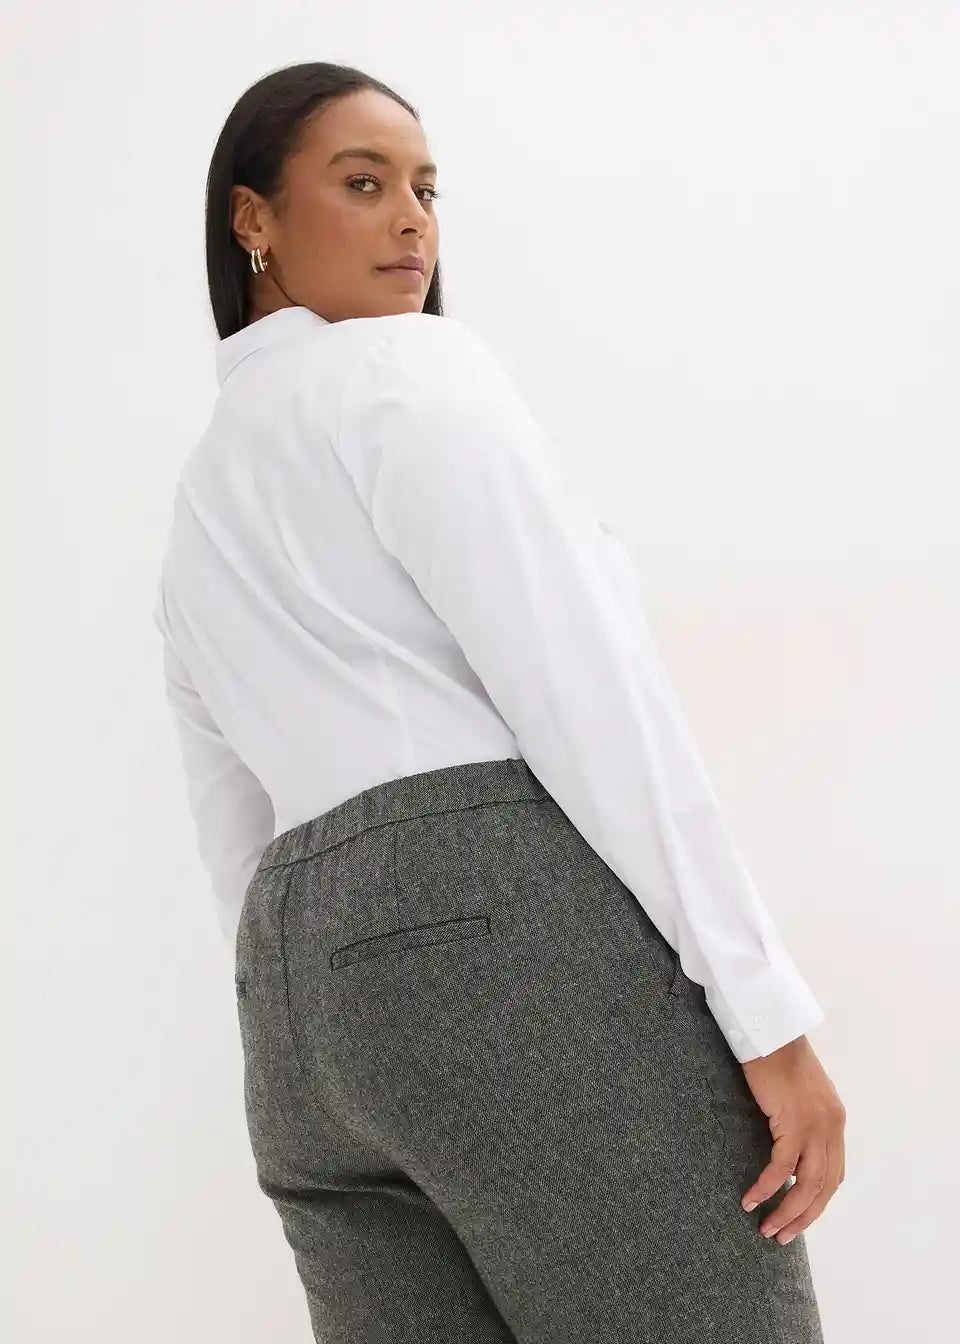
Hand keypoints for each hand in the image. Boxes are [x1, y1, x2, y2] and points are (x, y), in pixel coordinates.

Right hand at [738, 1034, 845, 1244]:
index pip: (834, 1175)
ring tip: (768, 1229)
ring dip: (787, 1212)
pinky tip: (751, 1200)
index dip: (817, 1202)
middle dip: (804, 1217)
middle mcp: (832, 1128)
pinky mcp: (794, 1123)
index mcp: (835, 1122)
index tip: (798, 1218)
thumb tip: (787, 1148)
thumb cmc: (777, 1058)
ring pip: (807, 1185)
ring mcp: (816, 1126)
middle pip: (824, 1188)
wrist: (771, 1032)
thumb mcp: (800, 1095)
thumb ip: (803, 1120)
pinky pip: (781, 1167)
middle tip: (782, 1236)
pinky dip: (767, 1188)